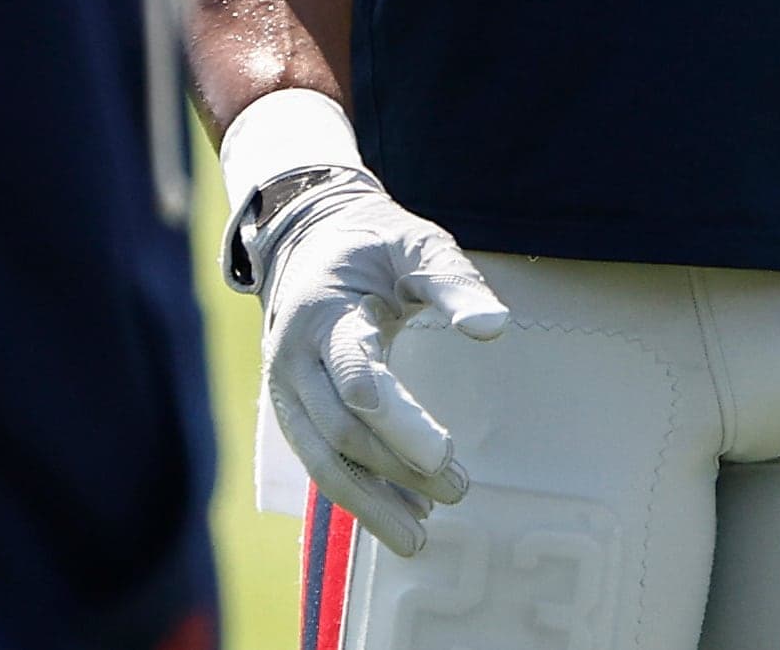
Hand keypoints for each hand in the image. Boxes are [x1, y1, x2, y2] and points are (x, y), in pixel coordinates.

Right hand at [251, 173, 507, 553]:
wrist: (308, 241)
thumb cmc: (374, 242)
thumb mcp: (418, 243)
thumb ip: (454, 282)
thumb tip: (493, 327)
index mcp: (325, 314)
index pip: (353, 375)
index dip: (396, 420)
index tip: (442, 454)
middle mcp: (294, 358)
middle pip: (340, 429)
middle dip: (397, 468)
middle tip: (458, 489)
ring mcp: (286, 390)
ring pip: (321, 460)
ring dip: (370, 502)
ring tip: (420, 538)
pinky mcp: (293, 410)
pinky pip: (320, 461)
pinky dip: (357, 494)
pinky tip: (398, 516)